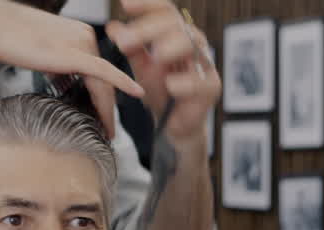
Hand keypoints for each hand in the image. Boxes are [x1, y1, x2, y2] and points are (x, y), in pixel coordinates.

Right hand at [0, 1, 144, 137]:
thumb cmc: (10, 38)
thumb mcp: (43, 56)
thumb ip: (58, 67)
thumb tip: (64, 82)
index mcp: (80, 36)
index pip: (99, 73)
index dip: (103, 98)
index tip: (102, 119)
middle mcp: (86, 37)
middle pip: (104, 80)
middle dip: (107, 108)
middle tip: (109, 132)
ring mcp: (82, 43)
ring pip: (104, 82)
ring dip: (108, 109)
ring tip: (108, 131)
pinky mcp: (75, 53)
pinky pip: (104, 72)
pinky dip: (122, 83)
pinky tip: (136, 93)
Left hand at [107, 0, 220, 149]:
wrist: (174, 124)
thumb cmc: (161, 91)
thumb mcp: (142, 68)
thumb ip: (130, 48)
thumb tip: (113, 27)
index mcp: (177, 34)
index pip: (165, 11)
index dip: (146, 5)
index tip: (125, 5)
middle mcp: (193, 44)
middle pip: (175, 25)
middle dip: (149, 30)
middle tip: (126, 41)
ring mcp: (204, 65)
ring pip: (191, 45)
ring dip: (171, 47)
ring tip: (156, 55)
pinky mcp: (210, 88)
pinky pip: (199, 81)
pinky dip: (183, 83)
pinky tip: (171, 85)